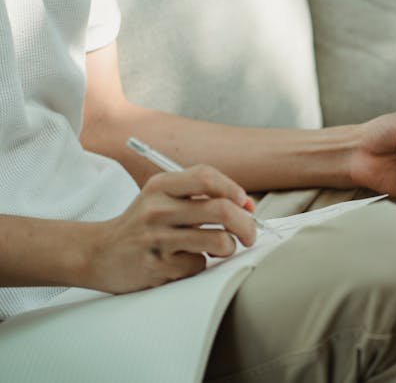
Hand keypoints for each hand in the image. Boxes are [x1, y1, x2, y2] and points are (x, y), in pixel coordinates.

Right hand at [84, 165, 256, 293]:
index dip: (233, 189)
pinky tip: (184, 261)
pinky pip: (199, 265)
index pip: (206, 177)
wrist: (97, 253)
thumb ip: (201, 196)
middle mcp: (158, 209)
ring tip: (220, 248)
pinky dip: (200, 264)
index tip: (244, 202)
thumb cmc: (142, 224)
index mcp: (160, 186)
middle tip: (250, 234)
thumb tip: (248, 205)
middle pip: (222, 210)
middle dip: (247, 224)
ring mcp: (158, 239)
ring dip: (229, 247)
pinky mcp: (158, 266)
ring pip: (219, 241)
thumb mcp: (162, 197)